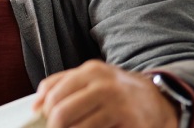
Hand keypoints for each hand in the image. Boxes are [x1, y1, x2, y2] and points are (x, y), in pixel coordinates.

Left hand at [33, 60, 177, 127]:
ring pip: (78, 127)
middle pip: (63, 113)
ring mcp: (117, 105)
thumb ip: (61, 84)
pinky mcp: (129, 122)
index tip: (42, 119)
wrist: (157, 100)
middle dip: (54, 127)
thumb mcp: (91, 78)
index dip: (45, 110)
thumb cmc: (115, 91)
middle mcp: (104, 85)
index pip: (55, 93)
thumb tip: (36, 105)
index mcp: (90, 71)